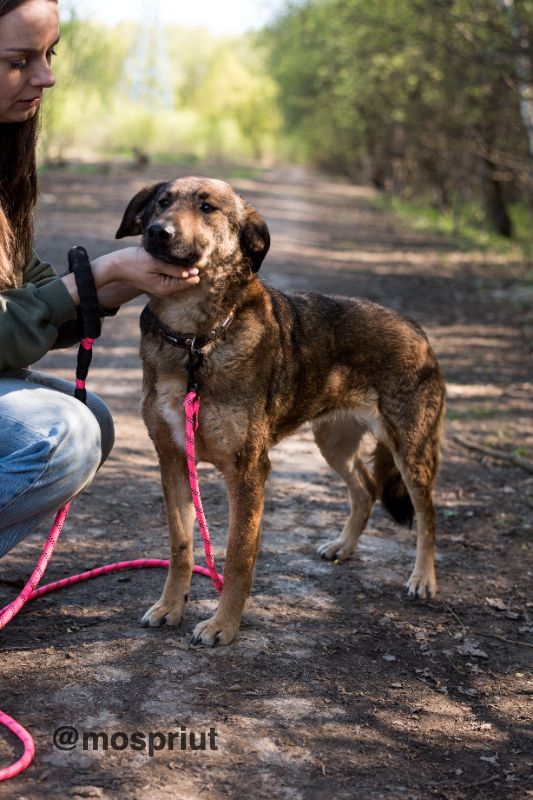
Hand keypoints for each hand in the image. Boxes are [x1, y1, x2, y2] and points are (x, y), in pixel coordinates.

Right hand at [61, 247, 199, 307]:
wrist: (115, 266)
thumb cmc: (133, 262)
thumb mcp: (155, 263)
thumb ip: (175, 269)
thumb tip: (194, 272)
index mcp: (166, 288)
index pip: (191, 281)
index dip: (195, 269)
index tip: (196, 256)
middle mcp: (166, 291)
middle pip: (187, 280)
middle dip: (190, 269)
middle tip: (191, 253)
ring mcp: (162, 288)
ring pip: (180, 278)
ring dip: (182, 268)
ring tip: (179, 255)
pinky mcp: (158, 282)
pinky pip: (172, 277)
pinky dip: (174, 269)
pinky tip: (171, 260)